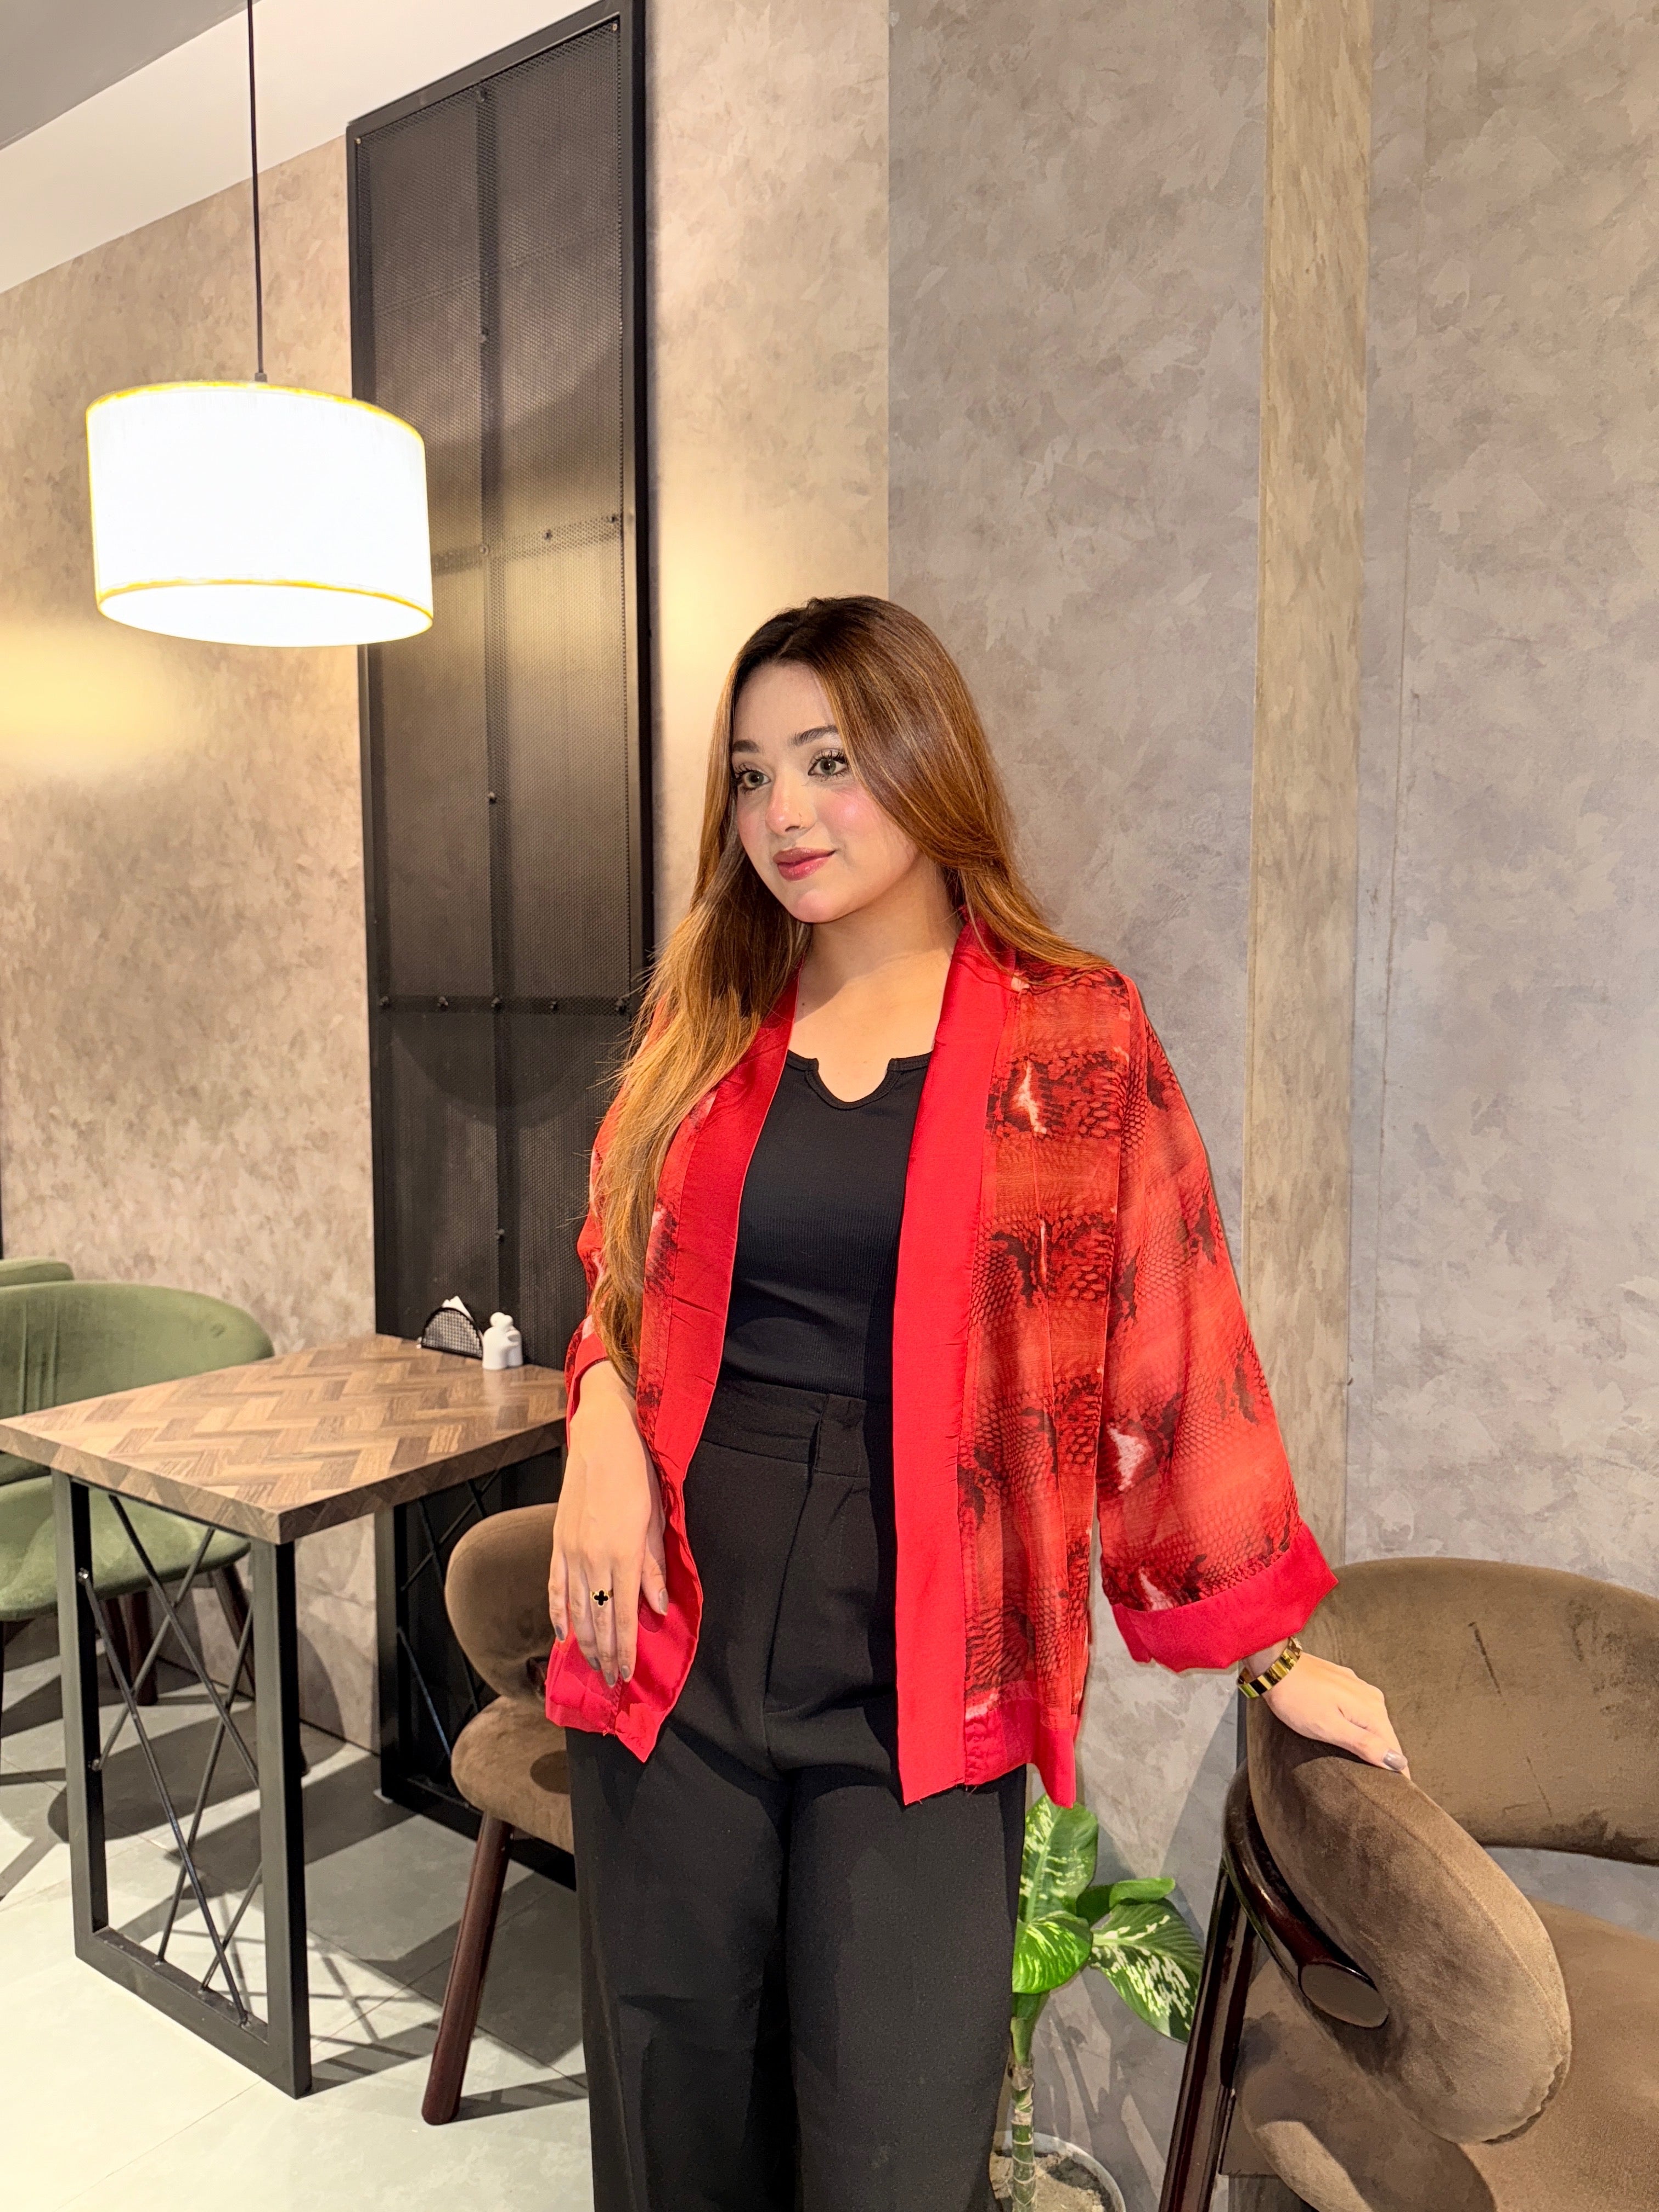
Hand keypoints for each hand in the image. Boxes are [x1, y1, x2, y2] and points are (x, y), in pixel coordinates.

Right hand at [549, 1360, 668, 1686]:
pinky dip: (557, 1613)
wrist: (604, 1440)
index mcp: (622, 1553)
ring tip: (591, 1664)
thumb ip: (653, 1567)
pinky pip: (554, 1587)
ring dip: (583, 1641)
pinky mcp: (557, 1542)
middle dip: (605, 1653)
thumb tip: (658, 1608)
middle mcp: (592, 1557)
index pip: (622, 1615)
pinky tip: (562, 1633)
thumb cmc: (638, 1475)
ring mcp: (570, 1551)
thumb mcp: (655, 1520)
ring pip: (574, 1608)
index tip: (628, 1674)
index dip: (625, 1648)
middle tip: (611, 1680)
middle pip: (597, 1618)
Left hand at [1250, 1646, 1410, 1776]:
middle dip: (1384, 1757)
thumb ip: (1365, 1744)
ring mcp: (1358, 1688)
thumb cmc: (1297, 1699)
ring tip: (1366, 1764)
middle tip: (1379, 1784)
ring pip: (1373, 1723)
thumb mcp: (1329, 1728)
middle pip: (1386, 1736)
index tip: (1394, 1793)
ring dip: (1372, 1741)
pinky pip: (1360, 1710)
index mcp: (1372, 1710)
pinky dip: (1359, 1725)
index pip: (1394, 1750)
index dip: (1396, 1772)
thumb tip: (1397, 1761)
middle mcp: (1371, 1697)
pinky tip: (1350, 1734)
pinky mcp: (1345, 1684)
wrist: (1276, 1665)